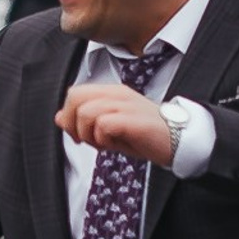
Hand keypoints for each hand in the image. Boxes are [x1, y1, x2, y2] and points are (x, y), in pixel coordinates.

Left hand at [56, 83, 175, 166]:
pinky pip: (103, 124)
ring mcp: (125, 104)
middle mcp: (117, 94)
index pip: (75, 93)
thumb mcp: (110, 129)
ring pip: (86, 111)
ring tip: (103, 144)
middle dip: (72, 122)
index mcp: (111, 93)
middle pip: (75, 96)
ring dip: (88, 133)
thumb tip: (59, 117)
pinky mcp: (132, 119)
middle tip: (85, 140)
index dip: (69, 116)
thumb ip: (85, 121)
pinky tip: (113, 145)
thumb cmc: (145, 135)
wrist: (179, 139)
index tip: (79, 136)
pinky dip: (102, 139)